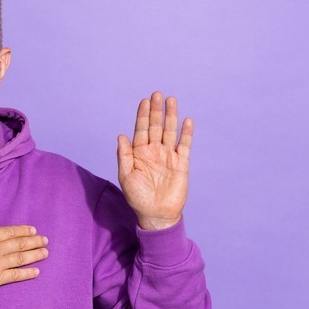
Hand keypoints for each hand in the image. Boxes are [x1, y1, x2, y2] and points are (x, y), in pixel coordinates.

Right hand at [0, 210, 48, 302]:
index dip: (24, 231)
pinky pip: (15, 275)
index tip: (33, 231)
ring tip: (45, 253)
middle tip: (45, 240)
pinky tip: (36, 271)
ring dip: (35, 255)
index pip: (11, 232)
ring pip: (20, 259)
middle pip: (19, 244)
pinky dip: (27, 273)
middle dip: (34, 242)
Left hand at [117, 92, 192, 229]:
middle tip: (157, 94)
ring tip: (171, 100)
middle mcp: (154, 151)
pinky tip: (187, 120)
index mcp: (139, 153)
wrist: (156, 214)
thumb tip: (121, 135)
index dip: (142, 115)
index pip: (141, 130)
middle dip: (156, 111)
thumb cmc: (138, 197)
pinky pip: (184, 145)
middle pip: (156, 126)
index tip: (144, 100)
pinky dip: (186, 133)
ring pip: (170, 132)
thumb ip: (124, 155)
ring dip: (171, 116)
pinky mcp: (181, 164)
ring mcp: (168, 156)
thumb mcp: (126, 176)